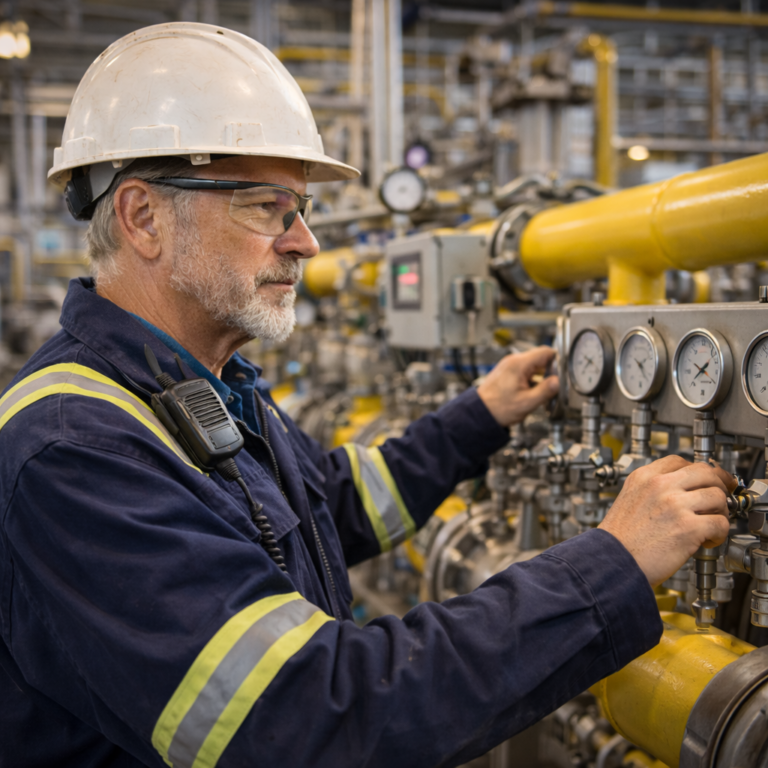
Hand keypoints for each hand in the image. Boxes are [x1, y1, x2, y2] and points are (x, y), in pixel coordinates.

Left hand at [476, 346, 558, 426]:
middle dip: (550, 371)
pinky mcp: (507, 372)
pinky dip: (533, 379)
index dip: (558, 361)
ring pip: (533, 365)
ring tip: (544, 391)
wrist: (480, 412)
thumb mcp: (527, 402)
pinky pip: (525, 371)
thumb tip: (558, 382)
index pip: (546, 351)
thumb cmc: (498, 408)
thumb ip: (545, 391)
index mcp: (519, 364)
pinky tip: (534, 392)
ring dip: (542, 376)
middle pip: (540, 358)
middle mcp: (513, 361)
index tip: (563, 372)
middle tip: (555, 385)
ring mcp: (509, 366)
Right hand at [599, 456, 735, 586]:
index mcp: (644, 477)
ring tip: (711, 523)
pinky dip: (720, 534)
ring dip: (720, 511)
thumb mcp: (629, 500)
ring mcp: (675, 505)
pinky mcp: (688, 527)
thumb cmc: (619, 539)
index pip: (679, 461)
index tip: (707, 478)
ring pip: (717, 496)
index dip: (698, 470)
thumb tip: (683, 492)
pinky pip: (721, 523)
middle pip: (705, 472)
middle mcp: (660, 486)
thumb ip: (653, 491)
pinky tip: (708, 540)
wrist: (612, 561)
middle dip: (719, 484)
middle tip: (724, 496)